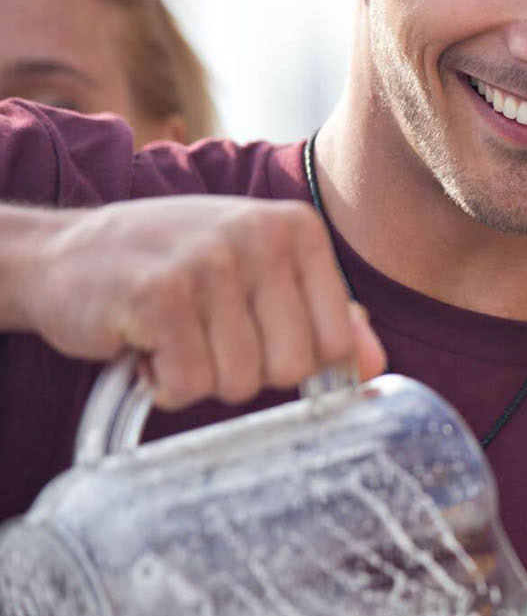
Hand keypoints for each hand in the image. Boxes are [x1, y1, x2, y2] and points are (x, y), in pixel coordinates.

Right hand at [19, 195, 383, 407]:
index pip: (338, 343)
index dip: (294, 360)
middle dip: (246, 371)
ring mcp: (209, 262)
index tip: (254, 336)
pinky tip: (146, 344)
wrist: (62, 253)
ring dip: (200, 376)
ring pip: (241, 383)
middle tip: (206, 335)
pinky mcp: (159, 297)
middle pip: (293, 369)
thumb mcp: (258, 275)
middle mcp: (260, 236)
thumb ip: (325, 314)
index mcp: (297, 229)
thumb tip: (375, 364)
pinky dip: (164, 383)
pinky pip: (190, 385)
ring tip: (174, 334)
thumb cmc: (172, 269)